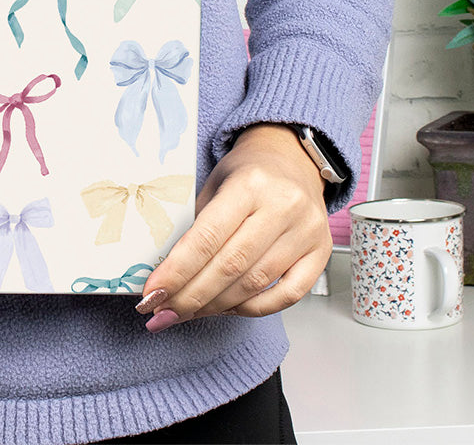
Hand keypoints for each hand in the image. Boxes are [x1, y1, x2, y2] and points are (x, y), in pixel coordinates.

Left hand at [135, 123, 331, 330]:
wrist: (292, 161)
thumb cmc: (248, 173)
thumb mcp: (213, 183)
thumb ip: (196, 225)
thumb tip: (168, 273)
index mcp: (249, 184)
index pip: (207, 237)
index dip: (177, 271)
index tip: (152, 294)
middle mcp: (282, 207)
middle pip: (229, 266)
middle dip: (190, 296)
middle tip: (161, 312)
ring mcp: (306, 232)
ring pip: (255, 284)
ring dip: (215, 307)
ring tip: (186, 313)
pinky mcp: (321, 253)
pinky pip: (287, 296)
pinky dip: (253, 308)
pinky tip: (227, 309)